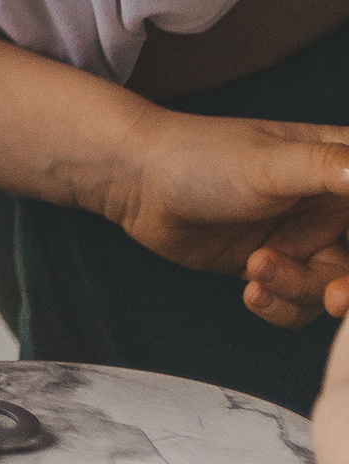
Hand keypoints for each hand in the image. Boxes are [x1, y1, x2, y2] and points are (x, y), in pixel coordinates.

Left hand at [101, 107, 348, 302]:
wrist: (136, 182)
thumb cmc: (201, 157)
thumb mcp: (270, 163)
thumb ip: (329, 167)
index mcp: (342, 167)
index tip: (346, 259)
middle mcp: (330, 205)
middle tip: (336, 298)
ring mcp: (304, 238)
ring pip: (332, 287)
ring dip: (300, 289)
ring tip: (257, 268)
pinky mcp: (275, 267)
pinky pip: (298, 305)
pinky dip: (280, 306)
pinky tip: (250, 292)